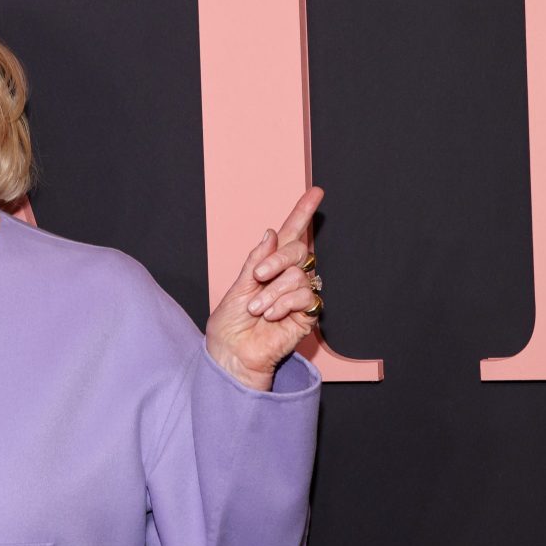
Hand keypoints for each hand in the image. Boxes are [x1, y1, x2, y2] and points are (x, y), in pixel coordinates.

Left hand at [204, 187, 323, 391]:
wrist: (232, 354)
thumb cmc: (230, 325)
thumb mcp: (237, 287)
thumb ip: (256, 261)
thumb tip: (272, 233)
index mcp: (270, 267)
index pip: (291, 236)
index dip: (302, 214)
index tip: (315, 192)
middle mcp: (288, 278)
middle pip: (299, 251)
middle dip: (277, 260)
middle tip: (257, 277)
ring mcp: (299, 296)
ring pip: (299, 275)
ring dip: (272, 292)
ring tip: (257, 310)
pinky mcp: (307, 315)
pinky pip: (305, 296)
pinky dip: (284, 304)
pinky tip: (271, 316)